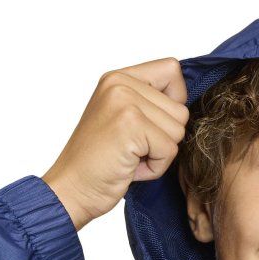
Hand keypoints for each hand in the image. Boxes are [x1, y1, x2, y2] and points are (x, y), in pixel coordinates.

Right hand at [42, 58, 189, 231]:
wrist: (72, 189)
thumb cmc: (99, 162)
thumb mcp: (122, 119)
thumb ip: (150, 103)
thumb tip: (186, 105)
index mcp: (118, 78)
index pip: (172, 70)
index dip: (174, 101)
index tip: (151, 124)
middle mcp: (120, 83)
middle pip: (181, 110)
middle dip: (165, 138)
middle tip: (132, 148)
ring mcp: (124, 101)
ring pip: (178, 130)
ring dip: (160, 154)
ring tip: (130, 157)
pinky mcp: (130, 124)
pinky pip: (169, 150)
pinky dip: (155, 167)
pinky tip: (129, 167)